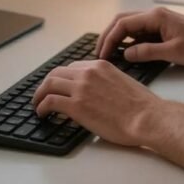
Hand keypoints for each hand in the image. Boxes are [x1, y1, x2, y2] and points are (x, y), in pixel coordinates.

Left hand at [32, 59, 163, 146]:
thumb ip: (105, 82)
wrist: (146, 117)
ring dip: (39, 95)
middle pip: (57, 73)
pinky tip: (42, 113)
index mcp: (100, 66)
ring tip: (37, 105)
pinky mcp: (76, 106)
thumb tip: (96, 93)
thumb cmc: (141, 106)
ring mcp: (81, 88)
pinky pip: (50, 101)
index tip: (59, 86)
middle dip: (47, 84)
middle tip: (42, 94)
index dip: (62, 78)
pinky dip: (41, 106)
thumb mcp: (121, 82)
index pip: (72, 67)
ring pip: (49, 85)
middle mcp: (88, 73)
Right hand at [96, 7, 183, 65]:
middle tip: (99, 53)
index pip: (123, 24)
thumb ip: (147, 52)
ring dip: (118, 38)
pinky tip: (127, 54)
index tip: (103, 54)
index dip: (109, 39)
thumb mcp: (173, 52)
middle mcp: (155, 15)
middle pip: (123, 21)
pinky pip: (141, 33)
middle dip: (108, 36)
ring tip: (109, 55)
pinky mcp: (163, 29)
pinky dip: (130, 42)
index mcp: (156, 17)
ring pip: (131, 26)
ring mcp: (159, 21)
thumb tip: (126, 54)